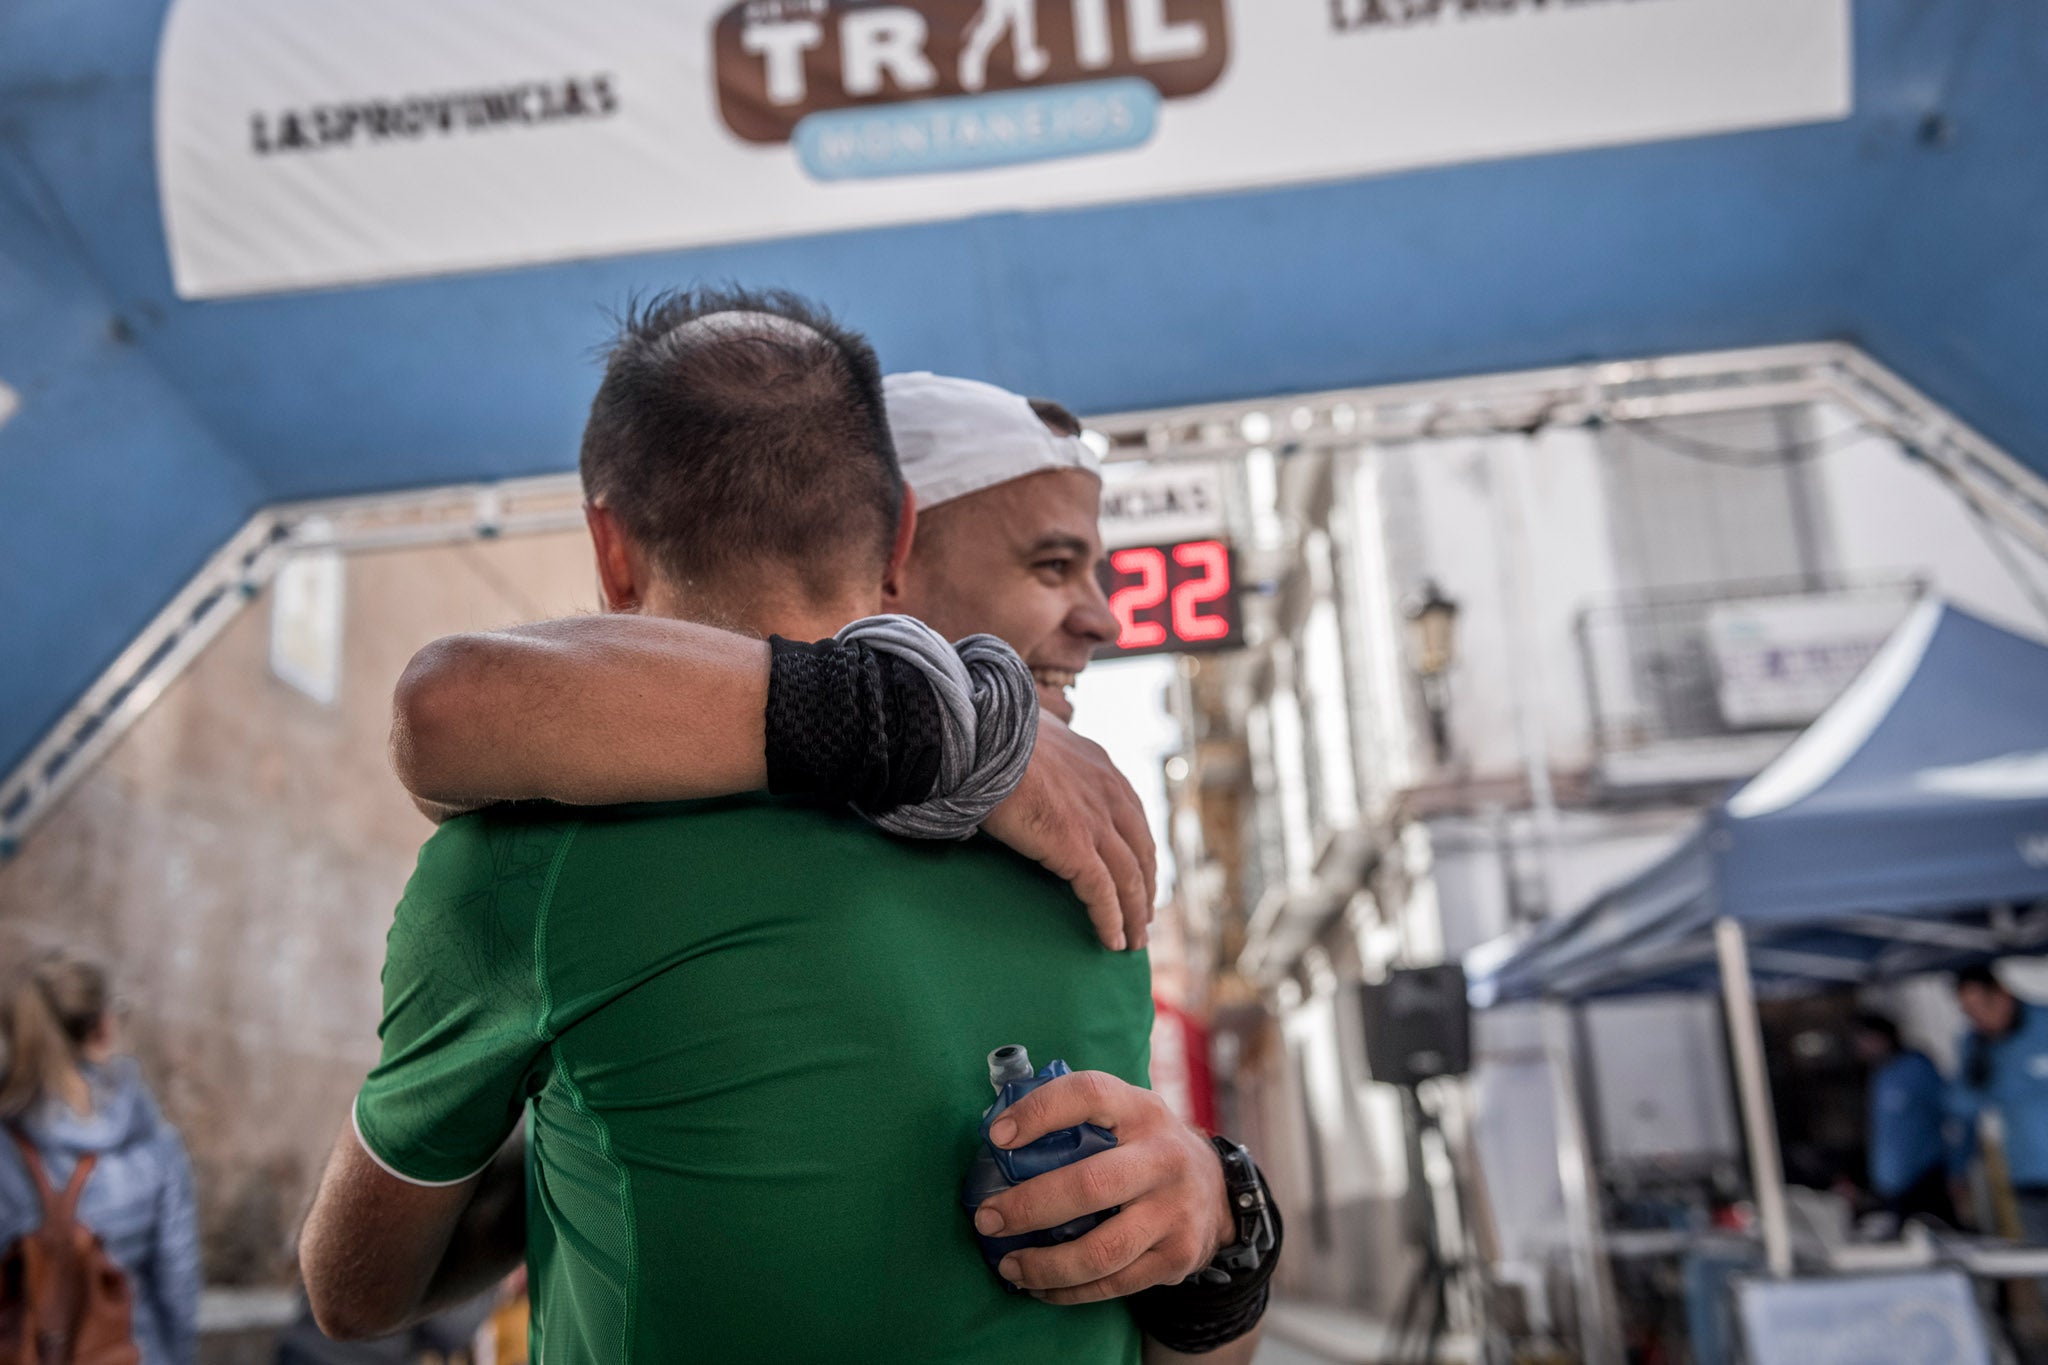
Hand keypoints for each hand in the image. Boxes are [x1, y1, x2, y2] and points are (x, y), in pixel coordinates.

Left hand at [969, 1071, 1232, 1303]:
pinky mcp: (1177, 1257)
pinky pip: (1114, 1284)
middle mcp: (1164, 1158)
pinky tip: (1040, 1287)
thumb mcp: (1126, 1114)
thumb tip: (997, 1135)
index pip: (1089, 1095)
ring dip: (1046, 1265)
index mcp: (1141, 1110)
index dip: (1040, 1112)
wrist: (1217, 1191)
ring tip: (1009, 1265)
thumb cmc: (1144, 1147)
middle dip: (1030, 1207)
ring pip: (1102, 1250)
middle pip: (1090, 1186)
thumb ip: (1077, 1119)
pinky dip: (1070, 1291)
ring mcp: (1175, 1212)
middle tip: (988, 1219)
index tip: (997, 1136)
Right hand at [983, 712, 1156, 950]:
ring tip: (1133, 941)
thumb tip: (1036, 745)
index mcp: (1101, 767)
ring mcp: (1096, 822)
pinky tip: (1113, 942)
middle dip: (1145, 887)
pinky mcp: (1077, 848)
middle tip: (1143, 915)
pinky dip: (1111, 920)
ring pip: (1129, 878)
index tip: (1141, 871)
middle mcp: (1109, 794)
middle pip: (1141, 851)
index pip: (1133, 816)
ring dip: (1134, 914)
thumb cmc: (995, 735)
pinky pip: (1103, 893)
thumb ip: (1049, 747)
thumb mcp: (1036, 732)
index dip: (1140, 849)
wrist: (984, 737)